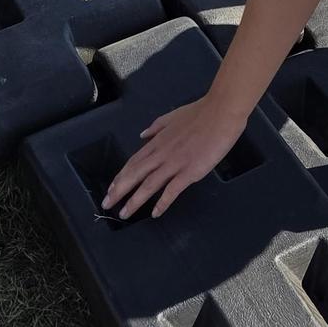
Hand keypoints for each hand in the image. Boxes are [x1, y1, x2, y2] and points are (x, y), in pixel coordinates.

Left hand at [103, 95, 248, 220]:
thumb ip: (157, 126)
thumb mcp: (172, 116)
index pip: (134, 162)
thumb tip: (143, 134)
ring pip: (148, 185)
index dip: (121, 176)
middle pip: (135, 175)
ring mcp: (175, 163)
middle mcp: (162, 154)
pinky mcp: (190, 171)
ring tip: (124, 213)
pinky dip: (162, 202)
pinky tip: (155, 213)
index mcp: (158, 142)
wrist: (220, 113)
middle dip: (119, 191)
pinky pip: (172, 190)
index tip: (111, 188)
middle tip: (107, 204)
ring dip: (135, 201)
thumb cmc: (200, 113)